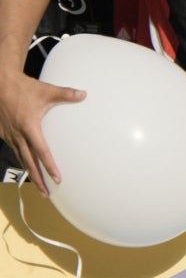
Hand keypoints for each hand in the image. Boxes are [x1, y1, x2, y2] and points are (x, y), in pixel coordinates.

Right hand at [0, 70, 84, 195]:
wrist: (0, 84)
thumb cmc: (24, 88)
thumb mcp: (47, 90)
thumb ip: (66, 94)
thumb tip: (84, 94)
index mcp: (29, 127)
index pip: (42, 152)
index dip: (49, 166)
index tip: (57, 178)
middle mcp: (17, 135)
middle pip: (29, 163)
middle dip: (38, 179)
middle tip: (46, 194)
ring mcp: (9, 135)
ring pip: (20, 158)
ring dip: (29, 172)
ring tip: (39, 185)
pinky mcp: (4, 133)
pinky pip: (14, 149)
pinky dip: (21, 159)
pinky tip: (28, 165)